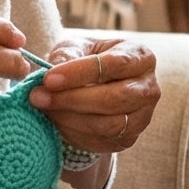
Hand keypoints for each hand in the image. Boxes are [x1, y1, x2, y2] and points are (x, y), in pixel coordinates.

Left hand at [28, 34, 159, 157]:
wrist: (95, 86)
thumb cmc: (87, 59)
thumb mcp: (77, 48)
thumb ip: (67, 55)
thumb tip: (53, 72)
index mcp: (141, 57)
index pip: (115, 64)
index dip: (80, 72)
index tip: (48, 78)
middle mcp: (149, 88)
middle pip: (115, 99)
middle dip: (72, 99)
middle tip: (39, 97)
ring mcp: (142, 116)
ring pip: (108, 124)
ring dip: (70, 119)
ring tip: (43, 108)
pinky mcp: (129, 138)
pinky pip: (101, 141)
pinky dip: (73, 133)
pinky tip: (55, 121)